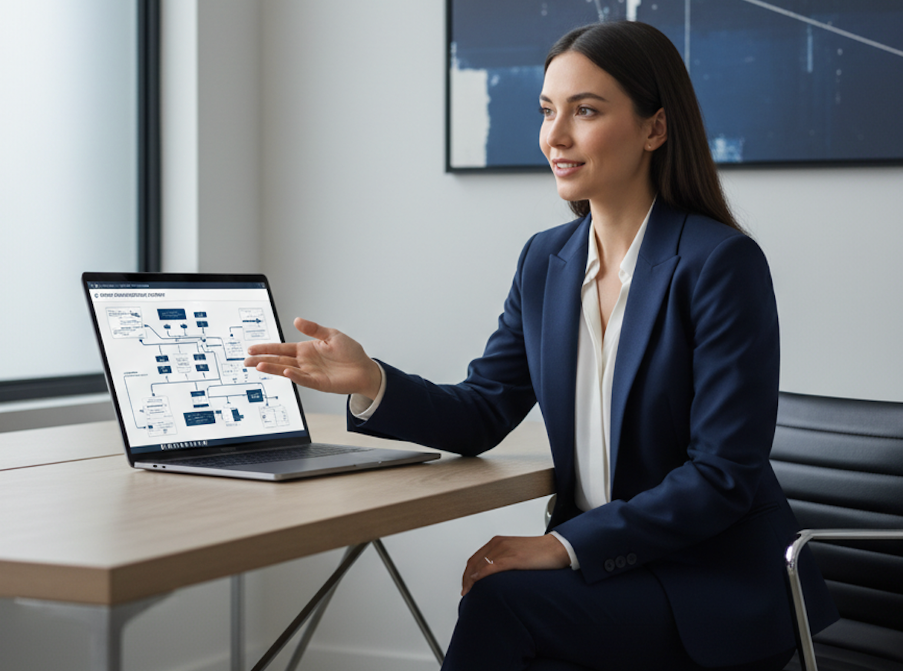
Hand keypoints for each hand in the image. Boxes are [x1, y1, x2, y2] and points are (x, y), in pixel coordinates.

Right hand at [244, 318, 381, 397]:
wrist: (365, 368)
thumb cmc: (350, 352)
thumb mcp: (331, 335)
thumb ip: (313, 329)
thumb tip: (297, 320)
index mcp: (306, 349)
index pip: (281, 348)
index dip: (267, 348)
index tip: (252, 348)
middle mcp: (305, 362)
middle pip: (279, 360)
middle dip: (262, 360)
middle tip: (246, 361)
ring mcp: (310, 373)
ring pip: (287, 370)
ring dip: (273, 368)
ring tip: (259, 366)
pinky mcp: (319, 383)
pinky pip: (304, 379)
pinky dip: (295, 376)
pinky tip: (286, 372)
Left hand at [460, 534, 570, 595]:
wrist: (557, 548)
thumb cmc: (539, 552)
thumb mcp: (515, 554)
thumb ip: (503, 560)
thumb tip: (492, 575)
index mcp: (498, 542)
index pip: (475, 558)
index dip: (467, 573)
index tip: (466, 585)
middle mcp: (499, 544)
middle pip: (473, 563)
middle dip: (466, 579)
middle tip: (465, 592)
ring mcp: (505, 550)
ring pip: (480, 566)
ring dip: (471, 581)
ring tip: (470, 593)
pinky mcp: (513, 558)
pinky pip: (491, 568)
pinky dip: (481, 577)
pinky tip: (477, 584)